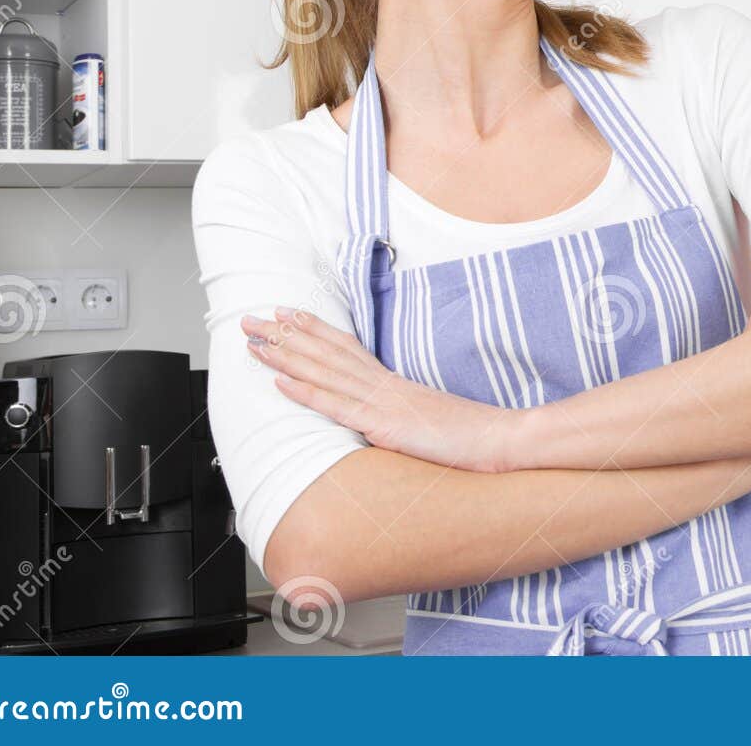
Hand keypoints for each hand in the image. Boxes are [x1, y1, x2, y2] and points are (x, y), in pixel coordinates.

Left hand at [241, 308, 516, 473]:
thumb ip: (402, 412)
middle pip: (325, 353)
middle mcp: (383, 385)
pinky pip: (339, 407)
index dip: (313, 329)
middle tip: (250, 319)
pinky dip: (308, 393)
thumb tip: (383, 416)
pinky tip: (282, 384)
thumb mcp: (429, 418)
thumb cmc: (470, 433)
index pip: (345, 348)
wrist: (499, 437)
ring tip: (255, 342)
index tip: (286, 314)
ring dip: (286, 356)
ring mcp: (382, 402)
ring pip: (325, 373)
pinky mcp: (385, 425)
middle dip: (285, 335)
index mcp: (392, 382)